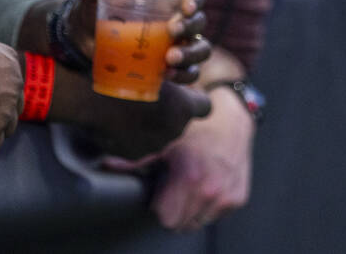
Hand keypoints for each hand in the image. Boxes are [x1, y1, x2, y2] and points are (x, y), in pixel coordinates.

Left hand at [66, 0, 210, 84]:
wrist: (86, 39)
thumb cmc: (95, 9)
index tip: (186, 7)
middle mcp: (177, 20)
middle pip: (199, 23)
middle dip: (190, 28)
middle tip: (172, 32)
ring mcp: (177, 45)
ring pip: (201, 50)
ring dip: (191, 54)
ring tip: (170, 59)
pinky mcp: (170, 67)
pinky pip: (190, 73)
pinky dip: (183, 75)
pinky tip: (166, 75)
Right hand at [91, 81, 212, 160]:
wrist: (89, 96)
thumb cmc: (121, 71)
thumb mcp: (151, 61)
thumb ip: (168, 72)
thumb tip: (174, 73)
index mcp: (183, 109)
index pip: (204, 106)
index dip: (194, 99)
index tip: (183, 93)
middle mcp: (173, 131)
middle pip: (179, 121)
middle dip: (170, 111)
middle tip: (150, 94)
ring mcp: (153, 145)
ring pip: (159, 133)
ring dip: (150, 123)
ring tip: (130, 106)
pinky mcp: (133, 154)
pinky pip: (138, 143)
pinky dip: (131, 133)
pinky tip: (117, 118)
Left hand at [108, 86, 254, 230]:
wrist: (231, 120)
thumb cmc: (196, 128)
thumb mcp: (165, 142)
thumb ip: (136, 160)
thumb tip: (106, 165)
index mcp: (189, 176)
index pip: (166, 219)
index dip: (159, 206)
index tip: (160, 191)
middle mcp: (210, 190)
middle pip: (180, 225)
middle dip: (174, 209)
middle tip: (175, 186)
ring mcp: (226, 196)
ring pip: (197, 223)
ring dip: (191, 209)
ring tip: (191, 184)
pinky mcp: (238, 199)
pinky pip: (214, 216)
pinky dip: (208, 205)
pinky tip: (206, 184)